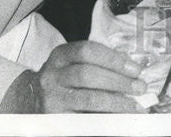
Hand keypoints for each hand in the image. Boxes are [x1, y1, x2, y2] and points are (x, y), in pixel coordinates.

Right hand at [24, 41, 146, 112]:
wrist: (30, 102)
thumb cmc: (64, 80)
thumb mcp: (74, 64)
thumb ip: (99, 63)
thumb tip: (133, 70)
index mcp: (60, 55)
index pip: (87, 50)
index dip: (113, 59)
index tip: (136, 69)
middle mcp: (51, 75)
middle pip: (87, 74)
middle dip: (118, 80)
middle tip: (140, 87)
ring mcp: (50, 99)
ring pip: (86, 98)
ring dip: (115, 102)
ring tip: (134, 106)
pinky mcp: (53, 120)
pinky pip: (83, 119)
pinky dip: (105, 119)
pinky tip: (119, 119)